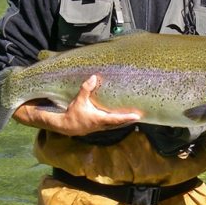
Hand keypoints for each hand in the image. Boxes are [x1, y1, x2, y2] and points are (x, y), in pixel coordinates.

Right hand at [13, 75, 140, 135]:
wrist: (65, 126)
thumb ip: (86, 89)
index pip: (116, 119)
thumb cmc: (72, 114)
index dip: (127, 118)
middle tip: (140, 114)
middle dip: (129, 119)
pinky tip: (119, 116)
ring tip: (133, 115)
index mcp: (99, 119)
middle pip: (119, 123)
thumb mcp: (79, 101)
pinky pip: (110, 123)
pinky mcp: (97, 126)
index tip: (137, 116)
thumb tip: (93, 77)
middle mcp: (102, 124)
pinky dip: (116, 120)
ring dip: (124, 120)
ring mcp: (100, 127)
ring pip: (115, 124)